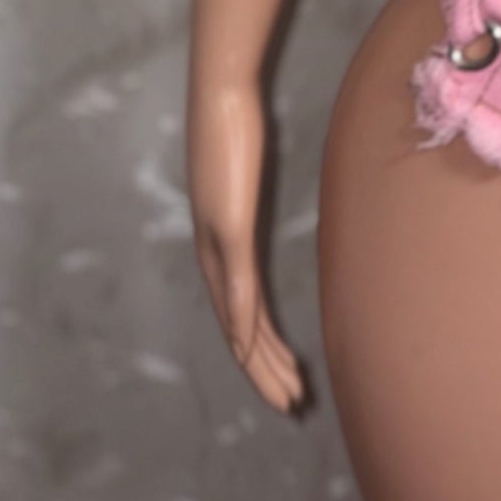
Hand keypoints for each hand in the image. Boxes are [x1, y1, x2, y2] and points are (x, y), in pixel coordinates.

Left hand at [187, 76, 307, 414]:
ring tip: (286, 391)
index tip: (281, 373)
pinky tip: (251, 349)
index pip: (238, 310)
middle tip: (288, 403)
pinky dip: (243, 321)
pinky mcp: (228, 228)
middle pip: (237, 327)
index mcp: (217, 244)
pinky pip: (238, 285)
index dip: (258, 347)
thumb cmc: (234, 127)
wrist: (220, 98)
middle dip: (262, 369)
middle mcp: (211, 251)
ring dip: (259, 359)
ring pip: (238, 318)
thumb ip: (250, 200)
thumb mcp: (245, 175)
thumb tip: (260, 208)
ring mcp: (218, 242)